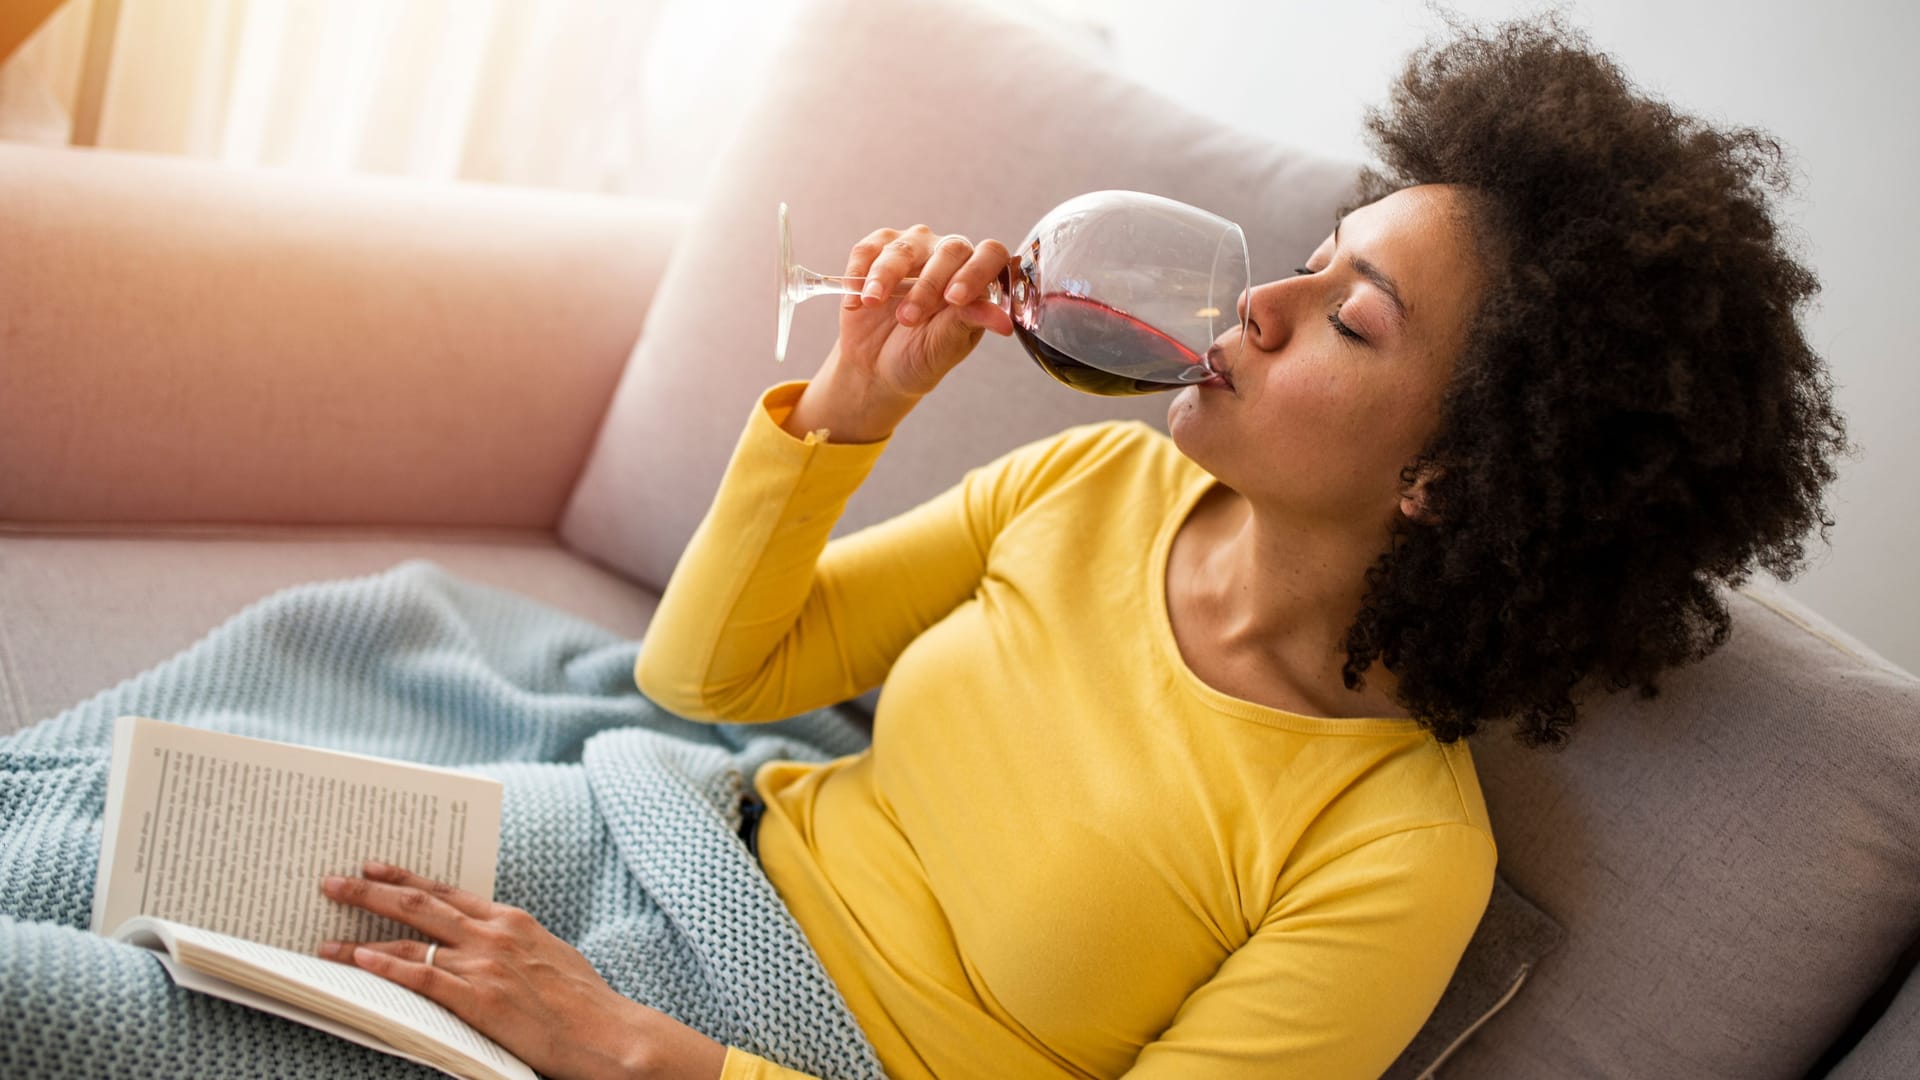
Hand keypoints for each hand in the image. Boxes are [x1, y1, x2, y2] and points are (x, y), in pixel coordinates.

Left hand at [320, 861, 723, 1079]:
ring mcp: (485, 965)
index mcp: (512, 921)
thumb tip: (488, 943)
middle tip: (332, 882)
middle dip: (370, 892)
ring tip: (325, 938)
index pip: (447, 892)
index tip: (374, 867)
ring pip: (411, 941)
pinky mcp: (480, 999)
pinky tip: (361, 963)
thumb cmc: (584, 1001)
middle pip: (419, 905)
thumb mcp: (550, 954)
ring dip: (362, 938)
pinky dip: (389, 968)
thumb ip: (513, 944)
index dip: (406, 878)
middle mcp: (494, 934)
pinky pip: (423, 977)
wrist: (607, 1032)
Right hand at [835, 225, 1013, 399]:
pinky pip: (867, 250)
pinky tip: (855, 301)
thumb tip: (1003, 323)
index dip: (976, 272)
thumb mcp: (946, 346)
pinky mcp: (876, 252)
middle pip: (950, 249)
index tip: (954, 299)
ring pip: (904, 247)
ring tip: (873, 304)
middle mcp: (948, 256)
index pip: (990, 255)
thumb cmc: (920, 356)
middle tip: (908, 319)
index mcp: (976, 279)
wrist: (876, 367)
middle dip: (928, 285)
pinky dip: (858, 275)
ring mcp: (912, 249)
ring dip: (886, 277)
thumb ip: (970, 323)